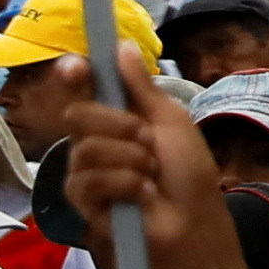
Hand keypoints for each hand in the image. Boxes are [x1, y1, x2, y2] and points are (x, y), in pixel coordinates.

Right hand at [45, 85, 224, 261]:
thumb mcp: (172, 122)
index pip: (83, 90)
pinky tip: (143, 195)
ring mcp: (86, 170)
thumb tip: (122, 45)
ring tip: (152, 174)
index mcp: (116, 118)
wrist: (194, 222)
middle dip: (118, 124)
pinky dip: (125, 184)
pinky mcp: (83, 200)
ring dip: (130, 159)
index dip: (75, 75)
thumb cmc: (189, 174)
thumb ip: (143, 87)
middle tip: (148, 140)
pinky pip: (89, 180)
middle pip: (77, 113)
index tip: (76, 67)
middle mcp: (95, 140)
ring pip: (85, 148)